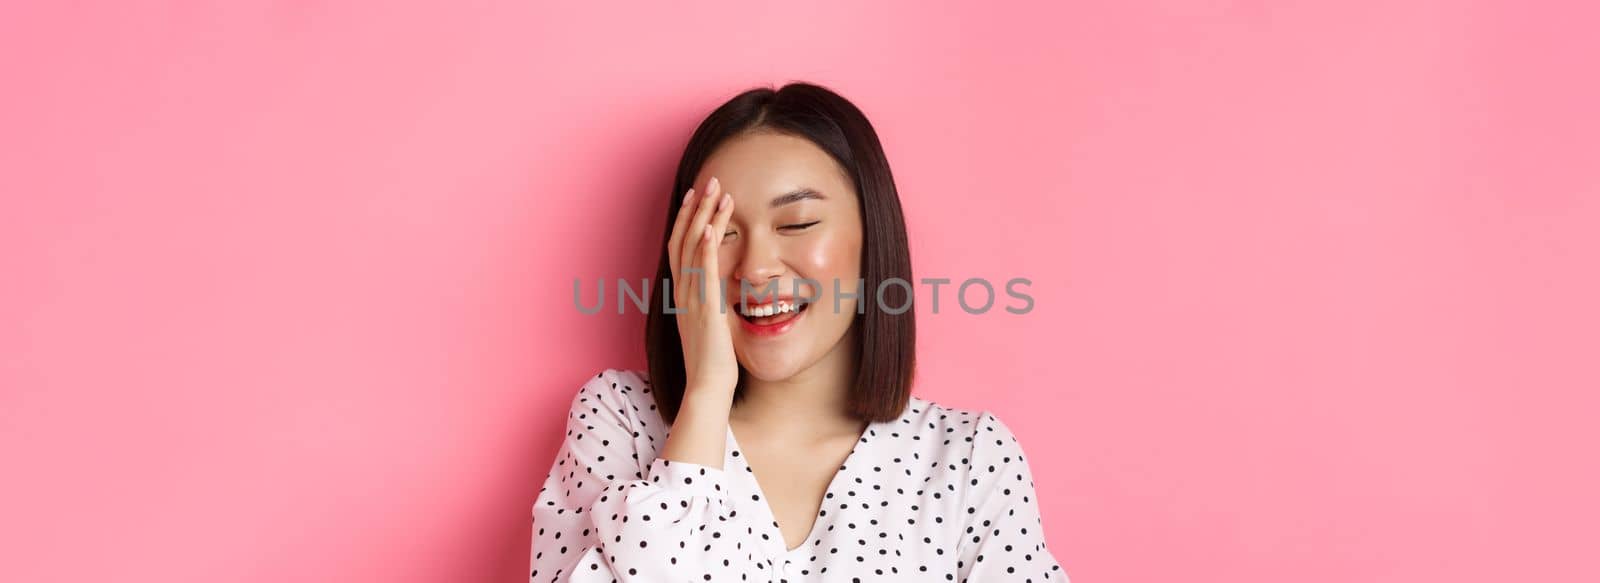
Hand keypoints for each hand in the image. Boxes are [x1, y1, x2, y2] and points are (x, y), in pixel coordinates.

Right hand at [667, 176, 738, 397]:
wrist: (708, 387)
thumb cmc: (713, 362)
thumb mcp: (710, 325)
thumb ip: (711, 304)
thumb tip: (721, 292)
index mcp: (683, 294)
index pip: (680, 247)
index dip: (686, 220)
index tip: (694, 196)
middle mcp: (683, 292)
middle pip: (684, 240)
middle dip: (695, 209)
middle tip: (707, 181)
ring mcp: (693, 299)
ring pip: (695, 249)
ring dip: (705, 218)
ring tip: (717, 192)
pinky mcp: (707, 308)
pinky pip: (704, 273)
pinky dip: (707, 248)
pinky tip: (714, 228)